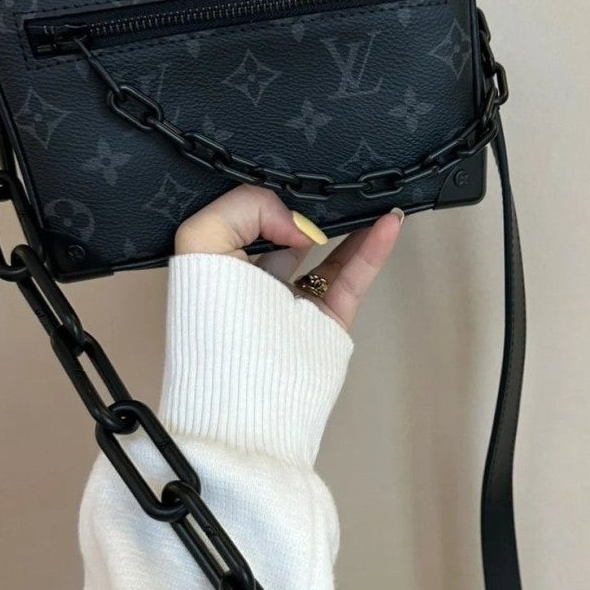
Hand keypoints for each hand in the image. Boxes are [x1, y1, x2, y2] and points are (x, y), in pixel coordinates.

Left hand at [174, 186, 404, 333]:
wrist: (248, 406)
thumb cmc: (213, 330)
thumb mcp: (201, 244)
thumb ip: (244, 208)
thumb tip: (298, 225)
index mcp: (216, 266)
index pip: (242, 218)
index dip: (263, 198)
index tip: (283, 187)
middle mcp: (254, 283)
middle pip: (286, 233)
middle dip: (306, 208)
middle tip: (327, 183)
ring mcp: (293, 304)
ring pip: (327, 252)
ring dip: (349, 223)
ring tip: (366, 195)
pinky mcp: (327, 321)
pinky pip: (352, 276)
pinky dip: (373, 248)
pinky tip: (389, 222)